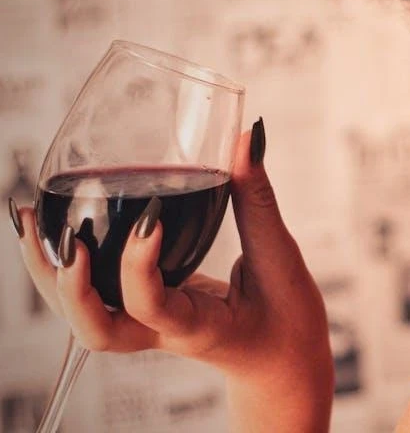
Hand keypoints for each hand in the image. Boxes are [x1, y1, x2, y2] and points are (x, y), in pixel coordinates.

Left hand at [13, 122, 333, 427]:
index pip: (151, 305)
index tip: (152, 215)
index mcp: (198, 327)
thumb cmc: (287, 319)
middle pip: (93, 328)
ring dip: (49, 272)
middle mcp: (162, 331)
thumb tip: (248, 137)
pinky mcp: (146, 313)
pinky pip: (96, 296)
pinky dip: (69, 265)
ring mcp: (148, 326)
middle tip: (66, 234)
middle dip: (67, 284)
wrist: (283, 364)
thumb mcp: (281, 258)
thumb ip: (258, 198)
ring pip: (82, 316)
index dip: (139, 264)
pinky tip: (59, 229)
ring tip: (30, 217)